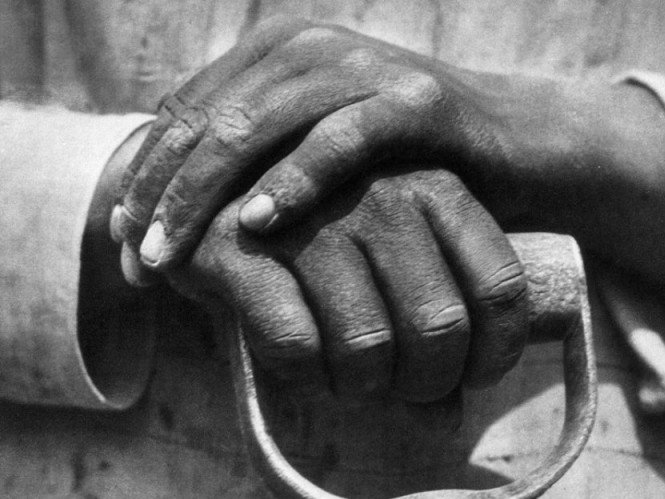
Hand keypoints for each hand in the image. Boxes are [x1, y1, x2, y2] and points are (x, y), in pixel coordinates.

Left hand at [114, 14, 664, 316]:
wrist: (519, 152)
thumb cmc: (411, 171)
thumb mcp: (325, 165)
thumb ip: (262, 168)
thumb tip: (192, 218)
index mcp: (279, 57)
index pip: (187, 117)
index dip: (147, 181)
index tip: (126, 249)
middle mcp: (311, 50)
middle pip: (209, 120)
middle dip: (161, 196)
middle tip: (136, 263)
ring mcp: (363, 68)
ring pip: (259, 126)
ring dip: (205, 194)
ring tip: (170, 255)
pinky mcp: (415, 101)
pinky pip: (342, 139)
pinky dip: (297, 179)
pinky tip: (259, 222)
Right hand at [166, 168, 526, 402]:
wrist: (209, 195)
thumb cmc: (321, 239)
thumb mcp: (389, 263)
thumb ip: (427, 326)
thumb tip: (447, 420)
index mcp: (433, 186)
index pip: (499, 286)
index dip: (494, 353)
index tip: (470, 379)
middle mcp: (379, 191)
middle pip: (438, 327)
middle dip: (425, 383)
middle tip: (400, 390)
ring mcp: (310, 216)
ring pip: (367, 345)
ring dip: (361, 387)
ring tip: (348, 381)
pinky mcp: (241, 248)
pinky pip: (296, 346)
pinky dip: (305, 377)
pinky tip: (303, 369)